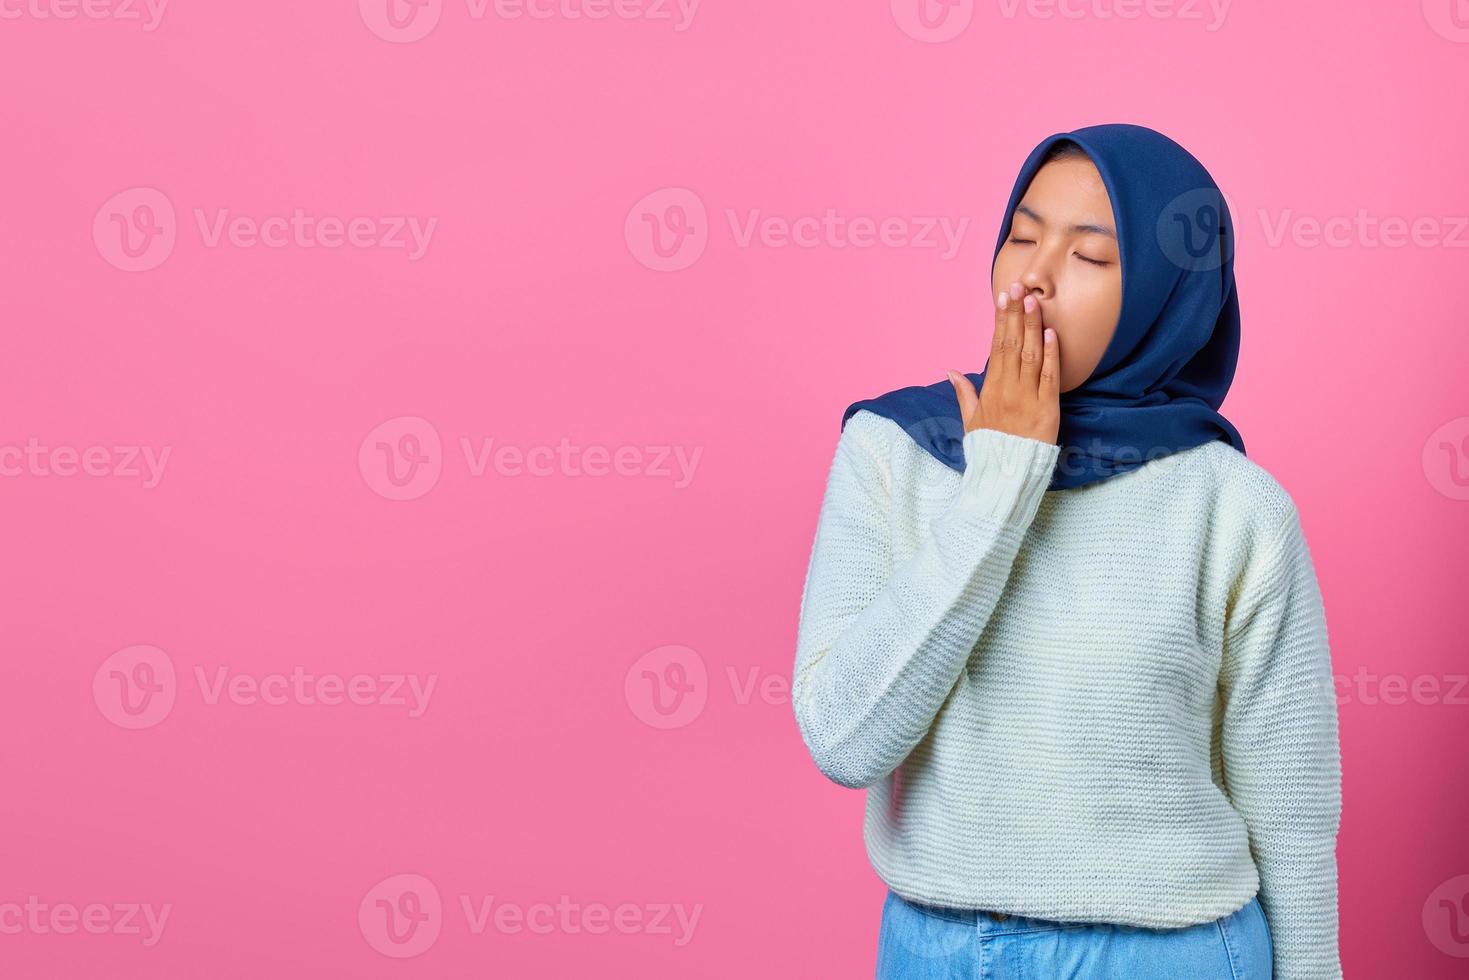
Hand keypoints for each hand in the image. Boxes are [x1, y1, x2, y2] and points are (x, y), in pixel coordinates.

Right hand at [947, 280, 1059, 444]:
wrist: (1006, 476)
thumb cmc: (990, 450)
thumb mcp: (971, 421)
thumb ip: (964, 393)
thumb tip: (951, 371)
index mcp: (990, 390)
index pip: (996, 348)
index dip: (1001, 321)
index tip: (1003, 299)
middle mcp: (1008, 390)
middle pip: (1013, 345)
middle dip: (1016, 314)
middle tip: (1018, 288)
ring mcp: (1028, 398)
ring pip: (1031, 355)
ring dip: (1033, 326)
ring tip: (1034, 301)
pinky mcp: (1048, 409)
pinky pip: (1050, 377)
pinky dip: (1051, 354)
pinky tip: (1051, 333)